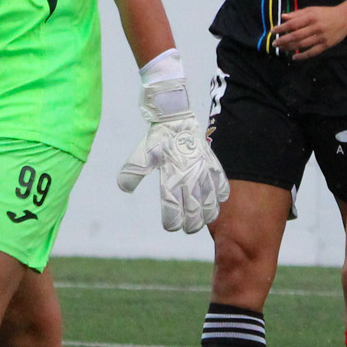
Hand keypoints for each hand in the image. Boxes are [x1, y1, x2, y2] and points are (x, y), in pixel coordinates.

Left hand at [116, 80, 228, 233]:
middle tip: (188, 228)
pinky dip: (222, 194)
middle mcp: (189, 176)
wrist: (176, 118)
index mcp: (170, 176)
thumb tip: (125, 188)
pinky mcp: (212, 163)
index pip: (172, 207)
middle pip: (194, 209)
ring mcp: (203, 170)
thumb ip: (132, 172)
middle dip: (192, 223)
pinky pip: (222, 182)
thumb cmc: (157, 138)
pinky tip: (219, 200)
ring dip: (208, 213)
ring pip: (211, 200)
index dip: (173, 221)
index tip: (171, 226)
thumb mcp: (141, 155)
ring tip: (205, 220)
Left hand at [273, 4, 346, 60]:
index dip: (281, 28)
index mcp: (311, 17)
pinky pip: (312, 52)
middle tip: (274, 44)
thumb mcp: (312, 10)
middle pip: (295, 36)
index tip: (273, 31)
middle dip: (283, 40)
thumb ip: (297, 14)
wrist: (345, 18)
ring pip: (302, 45)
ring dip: (290, 48)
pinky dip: (302, 56)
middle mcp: (315, 27)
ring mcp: (321, 37)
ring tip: (282, 49)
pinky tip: (294, 57)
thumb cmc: (326, 13)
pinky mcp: (326, 45)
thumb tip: (283, 17)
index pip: (292, 24)